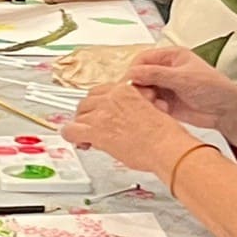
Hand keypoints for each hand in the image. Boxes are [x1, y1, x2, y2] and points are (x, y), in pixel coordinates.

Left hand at [62, 82, 191, 180]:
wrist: (165, 146)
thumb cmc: (165, 134)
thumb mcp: (152, 110)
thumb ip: (138, 107)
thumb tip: (131, 115)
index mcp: (125, 90)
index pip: (101, 92)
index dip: (99, 105)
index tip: (100, 112)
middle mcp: (110, 98)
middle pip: (87, 102)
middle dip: (88, 114)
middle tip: (93, 125)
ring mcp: (101, 113)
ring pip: (79, 115)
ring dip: (81, 125)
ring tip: (88, 137)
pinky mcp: (95, 130)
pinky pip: (71, 131)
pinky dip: (71, 136)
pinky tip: (79, 142)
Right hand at [124, 44, 236, 130]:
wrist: (226, 111)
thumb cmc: (213, 88)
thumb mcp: (183, 78)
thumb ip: (156, 74)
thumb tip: (132, 73)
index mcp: (171, 56)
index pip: (143, 59)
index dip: (135, 70)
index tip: (131, 82)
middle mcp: (165, 70)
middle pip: (140, 76)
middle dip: (140, 87)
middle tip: (148, 96)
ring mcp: (165, 87)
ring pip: (142, 91)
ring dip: (146, 99)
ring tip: (158, 104)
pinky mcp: (165, 103)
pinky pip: (149, 104)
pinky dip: (152, 108)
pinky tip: (164, 110)